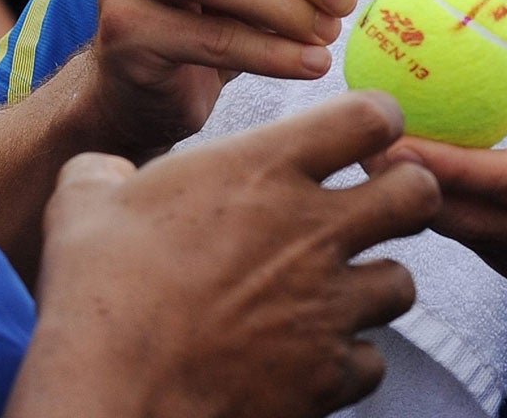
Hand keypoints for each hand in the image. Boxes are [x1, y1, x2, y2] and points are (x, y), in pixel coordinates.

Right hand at [10, 91, 438, 417]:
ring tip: (330, 295)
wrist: (108, 394)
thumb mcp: (86, 203)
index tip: (360, 139)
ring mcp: (329, 306)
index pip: (372, 117)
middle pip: (419, 194)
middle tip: (372, 213)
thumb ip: (108, 172)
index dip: (376, 123)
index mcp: (266, 170)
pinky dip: (347, 363)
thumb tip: (104, 172)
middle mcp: (315, 231)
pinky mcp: (328, 375)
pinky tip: (308, 360)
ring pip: (402, 284)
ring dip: (372, 288)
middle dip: (405, 199)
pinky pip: (371, 362)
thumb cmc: (96, 293)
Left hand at [370, 0, 506, 282]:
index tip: (391, 137)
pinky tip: (414, 174)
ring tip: (371, 154)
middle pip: (478, 221)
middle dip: (410, 187)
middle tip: (358, 143)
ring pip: (471, 238)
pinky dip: (446, 211)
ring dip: (420, 200)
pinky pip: (480, 244)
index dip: (445, 164)